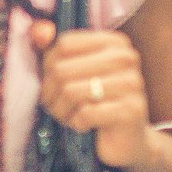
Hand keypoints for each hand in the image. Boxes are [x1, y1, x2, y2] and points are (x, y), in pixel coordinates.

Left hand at [31, 22, 154, 171]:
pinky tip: (83, 125)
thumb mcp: (74, 72)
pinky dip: (76, 123)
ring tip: (67, 115)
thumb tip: (39, 31)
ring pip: (70, 92)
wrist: (127, 140)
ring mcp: (132, 83)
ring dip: (61, 110)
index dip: (49, 66)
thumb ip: (53, 48)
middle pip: (62, 69)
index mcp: (113, 42)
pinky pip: (84, 114)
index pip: (64, 44)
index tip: (53, 81)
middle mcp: (126, 57)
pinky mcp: (130, 110)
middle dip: (51, 93)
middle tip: (56, 105)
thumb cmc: (95, 102)